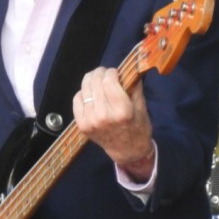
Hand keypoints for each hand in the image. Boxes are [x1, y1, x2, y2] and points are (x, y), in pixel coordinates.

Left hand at [73, 67, 154, 181]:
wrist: (127, 151)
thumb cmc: (138, 127)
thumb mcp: (141, 107)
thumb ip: (134, 86)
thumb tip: (128, 67)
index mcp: (121, 111)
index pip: (109, 81)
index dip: (111, 72)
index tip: (115, 72)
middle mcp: (103, 116)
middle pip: (95, 82)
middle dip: (100, 73)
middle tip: (105, 73)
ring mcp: (90, 121)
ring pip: (85, 88)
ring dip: (91, 80)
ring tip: (97, 80)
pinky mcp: (81, 124)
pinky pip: (77, 99)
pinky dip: (83, 92)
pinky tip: (91, 93)